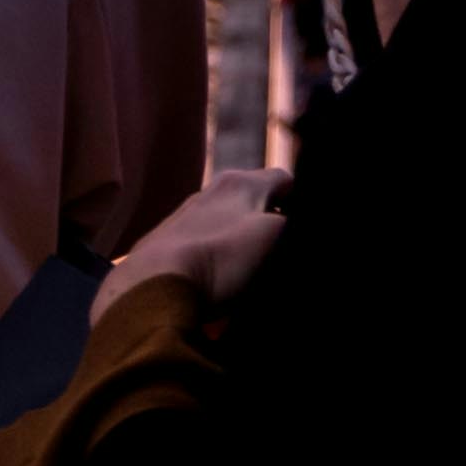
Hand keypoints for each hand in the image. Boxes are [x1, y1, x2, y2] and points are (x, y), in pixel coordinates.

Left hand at [106, 166, 290, 312]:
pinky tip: (228, 275)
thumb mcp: (276, 237)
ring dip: (251, 239)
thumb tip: (300, 226)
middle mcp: (212, 190)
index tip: (310, 232)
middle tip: (288, 252)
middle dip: (278, 223)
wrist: (154, 285)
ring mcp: (189, 214)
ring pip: (235, 220)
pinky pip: (213, 240)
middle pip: (260, 200)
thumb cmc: (222, 258)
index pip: (287, 180)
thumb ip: (295, 224)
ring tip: (261, 269)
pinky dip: (226, 252)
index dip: (305, 204)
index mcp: (240, 181)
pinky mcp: (173, 240)